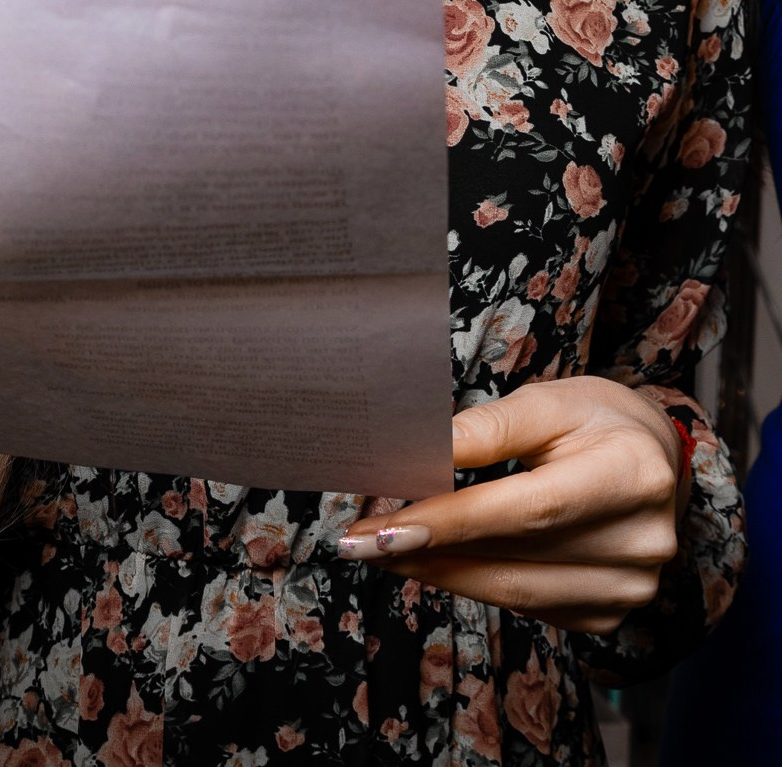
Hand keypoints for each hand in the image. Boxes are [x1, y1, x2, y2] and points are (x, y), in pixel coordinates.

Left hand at [338, 377, 684, 634]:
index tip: (380, 528)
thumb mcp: (549, 401)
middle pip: (514, 557)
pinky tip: (437, 564)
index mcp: (631, 474)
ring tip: (382, 552)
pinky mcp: (610, 613)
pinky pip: (527, 605)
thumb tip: (421, 451)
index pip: (525, 508)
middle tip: (358, 541)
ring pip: (514, 592)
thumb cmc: (597, 419)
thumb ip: (489, 427)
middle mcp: (640, 542)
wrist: (657, 461)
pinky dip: (476, 583)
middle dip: (426, 552)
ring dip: (440, 574)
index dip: (449, 522)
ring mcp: (629, 587)